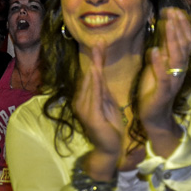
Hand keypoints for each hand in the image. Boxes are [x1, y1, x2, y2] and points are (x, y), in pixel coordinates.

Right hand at [74, 44, 124, 161]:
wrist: (110, 149)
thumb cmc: (110, 128)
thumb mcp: (108, 103)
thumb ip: (103, 89)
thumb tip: (99, 73)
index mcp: (84, 99)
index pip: (90, 76)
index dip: (95, 59)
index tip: (100, 43)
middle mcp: (80, 101)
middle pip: (89, 76)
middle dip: (94, 58)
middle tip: (99, 41)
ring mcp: (84, 108)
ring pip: (91, 82)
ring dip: (95, 65)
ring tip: (98, 49)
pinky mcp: (91, 116)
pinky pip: (94, 95)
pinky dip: (96, 81)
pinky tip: (96, 70)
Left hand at [138, 8, 190, 145]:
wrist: (154, 116)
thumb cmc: (154, 89)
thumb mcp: (158, 64)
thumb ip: (163, 48)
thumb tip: (165, 28)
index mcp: (179, 63)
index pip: (185, 40)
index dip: (181, 25)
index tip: (173, 10)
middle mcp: (180, 70)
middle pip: (185, 45)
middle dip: (179, 27)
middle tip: (172, 11)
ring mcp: (173, 81)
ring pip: (177, 58)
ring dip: (173, 39)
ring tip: (167, 23)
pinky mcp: (164, 91)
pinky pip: (164, 76)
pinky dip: (159, 63)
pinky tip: (154, 50)